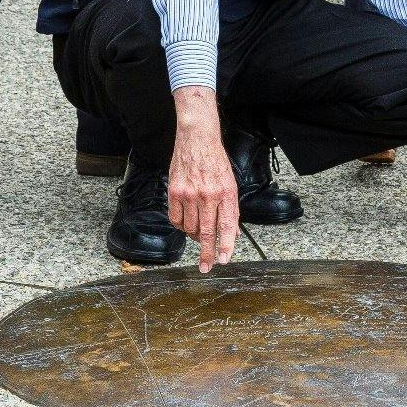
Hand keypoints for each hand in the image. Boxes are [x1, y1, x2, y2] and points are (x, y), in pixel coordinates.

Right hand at [165, 88, 239, 272]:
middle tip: (207, 267)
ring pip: (190, 228)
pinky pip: (175, 219)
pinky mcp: (175, 192)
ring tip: (200, 233)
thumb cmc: (216, 161)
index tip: (223, 260)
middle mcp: (207, 195)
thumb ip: (231, 210)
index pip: (226, 226)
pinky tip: (186, 223)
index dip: (225, 246)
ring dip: (195, 236)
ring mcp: (189, 194)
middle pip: (207, 233)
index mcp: (225, 193)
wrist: (197, 139)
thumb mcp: (231, 184)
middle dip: (208, 254)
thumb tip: (232, 234)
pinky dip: (181, 226)